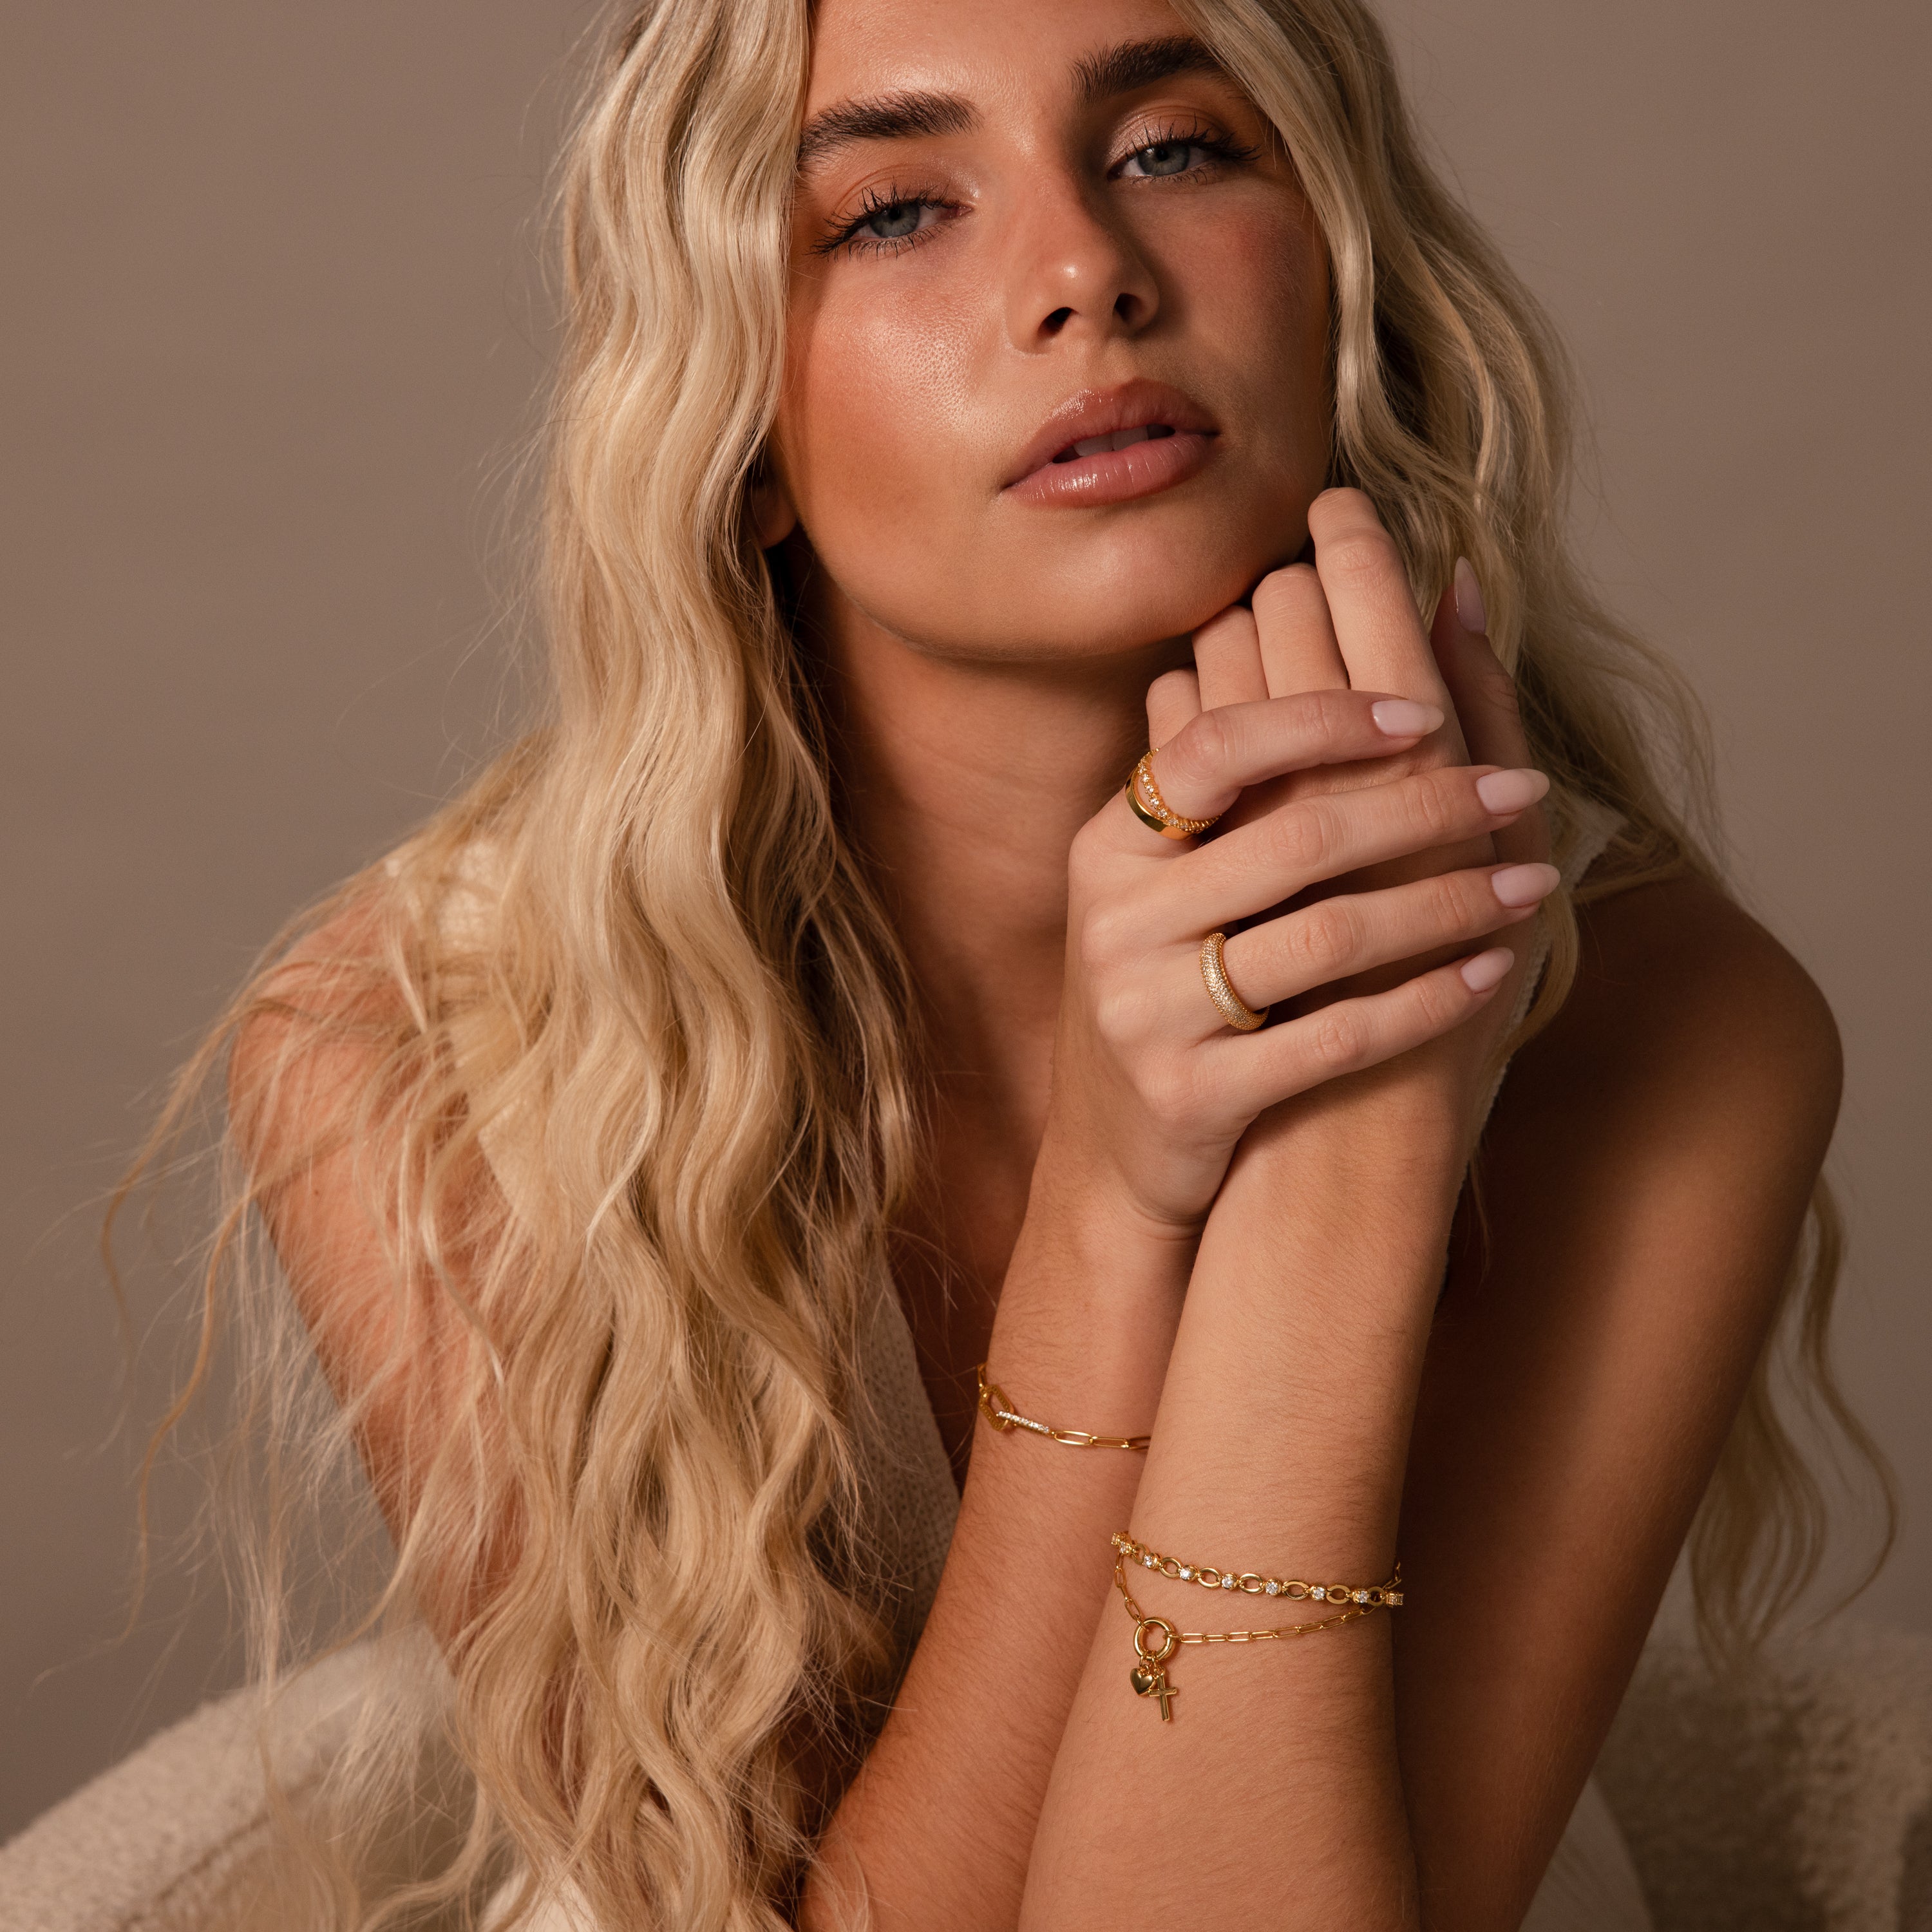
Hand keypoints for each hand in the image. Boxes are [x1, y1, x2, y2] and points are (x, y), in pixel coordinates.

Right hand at [1042, 565, 1553, 1229]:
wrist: (1118, 1152)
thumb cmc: (1170, 986)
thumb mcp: (1170, 878)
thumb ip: (1226, 769)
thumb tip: (1274, 620)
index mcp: (1111, 847)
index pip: (1214, 748)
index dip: (1321, 718)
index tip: (1423, 708)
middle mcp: (1117, 921)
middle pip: (1296, 837)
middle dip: (1427, 806)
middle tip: (1518, 788)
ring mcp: (1147, 1011)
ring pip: (1328, 937)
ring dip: (1448, 904)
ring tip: (1528, 884)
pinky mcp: (1189, 1096)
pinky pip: (1335, 1039)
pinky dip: (1425, 1002)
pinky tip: (1488, 973)